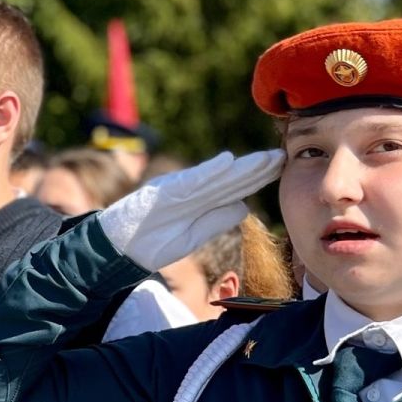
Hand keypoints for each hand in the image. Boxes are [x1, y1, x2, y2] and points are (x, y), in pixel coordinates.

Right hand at [98, 149, 284, 271]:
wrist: (119, 246)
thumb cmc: (153, 242)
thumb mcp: (192, 236)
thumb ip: (216, 220)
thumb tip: (243, 206)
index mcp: (199, 200)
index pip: (234, 187)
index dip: (257, 178)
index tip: (280, 168)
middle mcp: (191, 189)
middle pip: (230, 178)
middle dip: (256, 168)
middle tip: (282, 155)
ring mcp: (178, 188)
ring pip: (217, 177)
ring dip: (241, 167)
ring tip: (265, 158)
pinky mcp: (164, 191)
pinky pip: (191, 181)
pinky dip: (210, 171)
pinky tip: (229, 163)